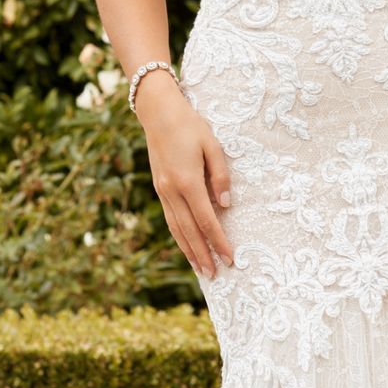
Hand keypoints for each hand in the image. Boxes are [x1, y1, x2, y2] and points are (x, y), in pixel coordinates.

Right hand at [139, 78, 235, 281]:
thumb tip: (225, 206)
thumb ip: (220, 177)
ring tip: (201, 269)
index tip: (230, 257)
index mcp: (187, 181)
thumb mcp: (213, 145)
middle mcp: (172, 190)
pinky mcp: (159, 188)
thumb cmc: (190, 126)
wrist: (158, 113)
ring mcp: (163, 191)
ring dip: (189, 251)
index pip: (206, 219)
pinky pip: (170, 219)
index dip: (218, 240)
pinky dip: (179, 236)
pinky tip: (186, 245)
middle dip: (203, 254)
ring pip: (176, 228)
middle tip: (216, 274)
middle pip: (189, 231)